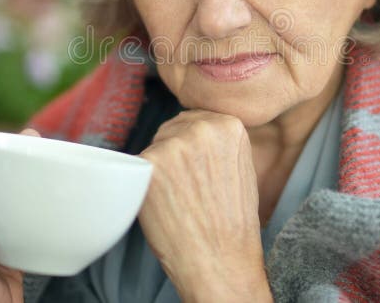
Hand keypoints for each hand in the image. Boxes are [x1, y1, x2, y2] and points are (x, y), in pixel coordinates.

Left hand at [138, 110, 272, 302]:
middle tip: (185, 187)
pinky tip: (162, 203)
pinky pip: (138, 167)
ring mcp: (174, 144)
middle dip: (173, 153)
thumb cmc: (232, 221)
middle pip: (172, 129)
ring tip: (178, 198)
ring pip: (155, 147)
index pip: (195, 120)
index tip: (195, 169)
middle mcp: (203, 127)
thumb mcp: (242, 167)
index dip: (191, 146)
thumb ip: (219, 141)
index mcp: (230, 125)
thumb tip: (191, 128)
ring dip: (159, 168)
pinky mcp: (150, 163)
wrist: (220, 259)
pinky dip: (145, 184)